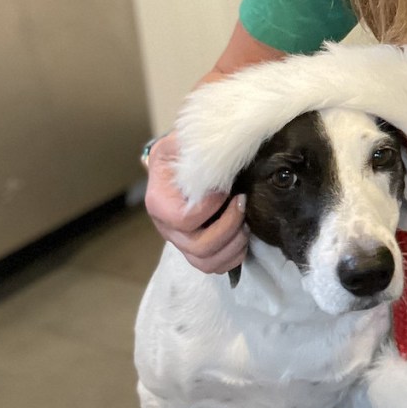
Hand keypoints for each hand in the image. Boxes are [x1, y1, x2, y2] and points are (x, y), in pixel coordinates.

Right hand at [144, 132, 248, 272]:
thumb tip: (220, 151)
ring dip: (234, 246)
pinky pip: (214, 266)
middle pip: (198, 247)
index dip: (210, 208)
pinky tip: (243, 234)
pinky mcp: (196, 247)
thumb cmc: (185, 149)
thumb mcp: (183, 141)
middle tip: (242, 203)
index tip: (226, 189)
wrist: (182, 160)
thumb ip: (194, 147)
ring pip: (206, 263)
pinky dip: (233, 256)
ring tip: (246, 223)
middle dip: (229, 228)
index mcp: (160, 201)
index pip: (184, 219)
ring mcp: (181, 241)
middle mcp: (166, 227)